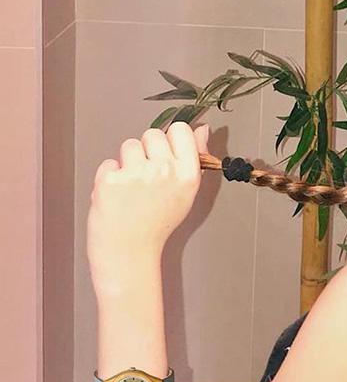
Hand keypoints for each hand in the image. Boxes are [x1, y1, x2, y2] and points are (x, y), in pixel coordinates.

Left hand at [87, 121, 209, 282]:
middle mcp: (165, 171)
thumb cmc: (157, 223)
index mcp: (188, 175)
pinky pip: (109, 163)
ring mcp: (137, 175)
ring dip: (127, 163)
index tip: (166, 157)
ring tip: (132, 189)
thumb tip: (202, 128)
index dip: (170, 140)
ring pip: (129, 145)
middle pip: (153, 133)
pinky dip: (109, 177)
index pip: (181, 130)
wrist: (129, 253)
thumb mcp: (185, 192)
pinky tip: (117, 197)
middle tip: (147, 179)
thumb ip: (194, 158)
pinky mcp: (110, 180)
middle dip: (147, 151)